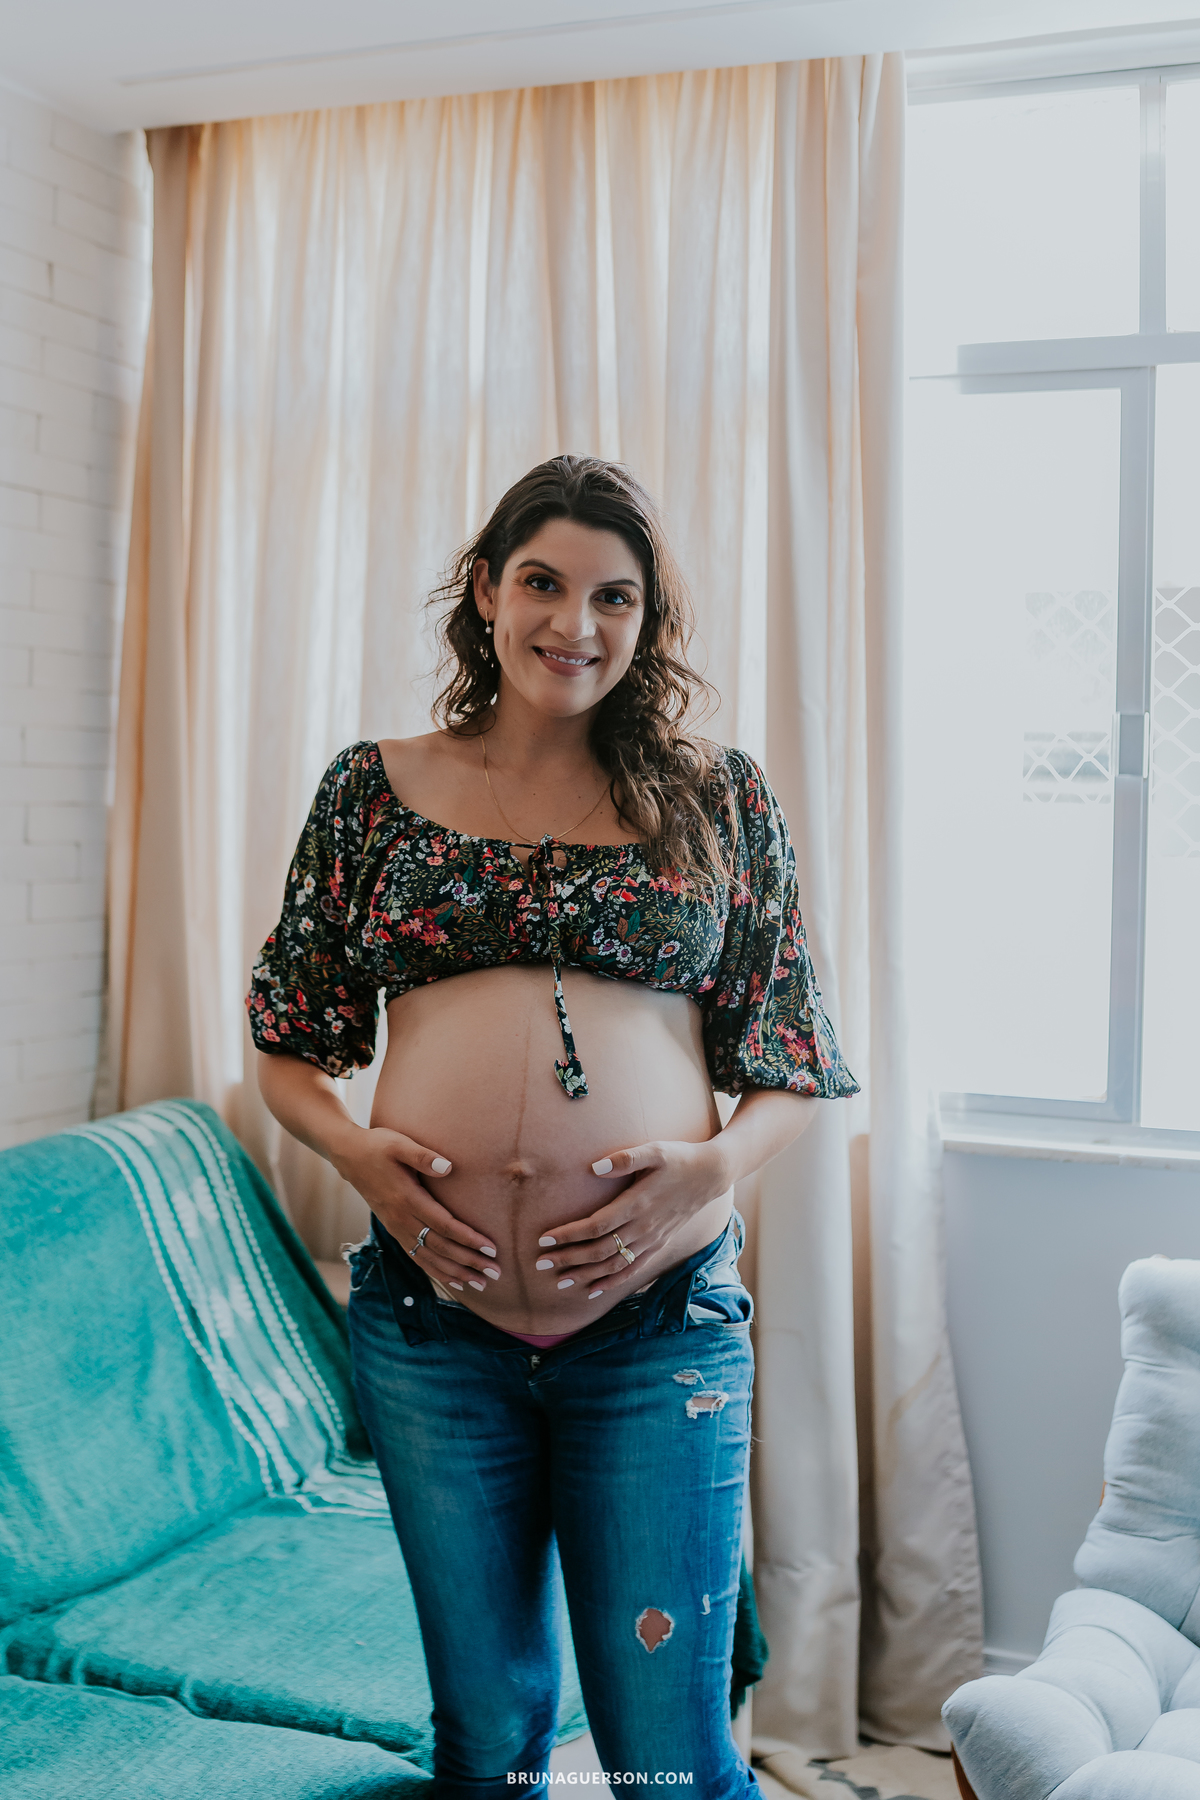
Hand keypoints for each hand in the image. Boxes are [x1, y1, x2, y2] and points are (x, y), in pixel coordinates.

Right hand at [332, 1126, 500, 1293]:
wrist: (349, 1156)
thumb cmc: (378, 1146)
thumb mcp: (399, 1144)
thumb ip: (423, 1156)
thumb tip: (448, 1167)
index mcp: (407, 1199)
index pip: (444, 1225)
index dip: (468, 1239)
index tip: (491, 1248)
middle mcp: (401, 1219)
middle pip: (440, 1248)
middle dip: (469, 1262)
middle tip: (495, 1273)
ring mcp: (396, 1228)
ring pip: (429, 1259)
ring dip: (456, 1273)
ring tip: (481, 1284)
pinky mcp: (394, 1230)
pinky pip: (417, 1258)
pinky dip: (436, 1272)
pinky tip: (454, 1282)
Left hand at [532, 1138, 732, 1297]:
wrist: (711, 1175)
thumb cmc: (679, 1158)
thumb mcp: (655, 1150)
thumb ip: (624, 1159)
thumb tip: (593, 1167)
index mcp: (638, 1204)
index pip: (596, 1226)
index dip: (569, 1234)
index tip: (544, 1239)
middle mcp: (644, 1228)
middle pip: (600, 1251)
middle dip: (568, 1258)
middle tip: (540, 1264)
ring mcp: (652, 1240)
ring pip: (614, 1265)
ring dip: (585, 1275)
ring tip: (559, 1281)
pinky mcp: (658, 1245)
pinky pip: (632, 1270)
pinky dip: (611, 1283)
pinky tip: (592, 1290)